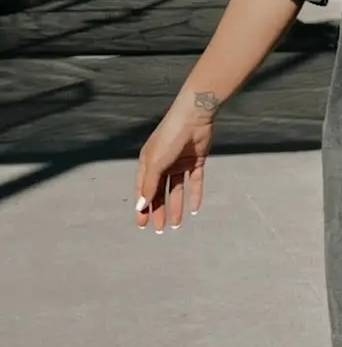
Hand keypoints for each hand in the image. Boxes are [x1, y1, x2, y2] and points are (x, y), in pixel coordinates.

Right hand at [133, 104, 214, 232]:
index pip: (144, 189)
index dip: (142, 207)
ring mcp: (179, 163)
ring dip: (176, 206)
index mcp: (148, 163)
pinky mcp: (196, 161)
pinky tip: (195, 209)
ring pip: (176, 189)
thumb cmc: (169, 137)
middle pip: (160, 192)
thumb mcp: (155, 162)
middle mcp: (163, 164)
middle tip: (160, 229)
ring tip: (175, 224)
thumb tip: (140, 206)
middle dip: (159, 210)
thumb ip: (149, 185)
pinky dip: (195, 194)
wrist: (194, 118)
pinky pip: (194, 181)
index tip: (142, 224)